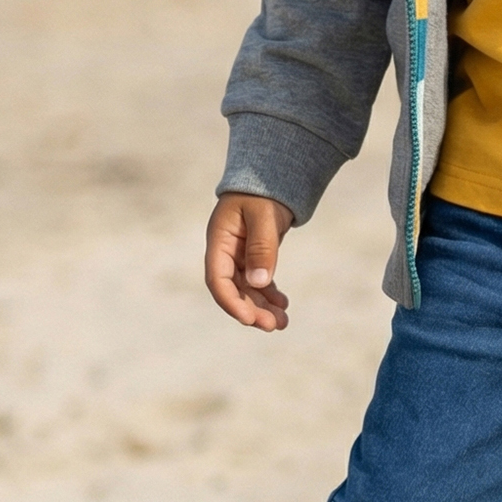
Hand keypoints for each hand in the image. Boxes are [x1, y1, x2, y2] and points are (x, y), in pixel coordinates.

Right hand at [205, 195, 294, 329]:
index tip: (249, 319)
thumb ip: (262, 247)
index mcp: (219, 241)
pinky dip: (269, 295)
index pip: (218, 279)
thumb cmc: (263, 191)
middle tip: (274, 326)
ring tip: (282, 323)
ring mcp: (238, 256)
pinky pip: (258, 282)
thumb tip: (260, 283)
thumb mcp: (263, 215)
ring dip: (262, 308)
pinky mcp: (253, 257)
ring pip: (246, 290)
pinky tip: (282, 305)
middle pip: (233, 290)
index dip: (231, 302)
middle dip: (251, 311)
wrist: (271, 176)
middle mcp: (225, 252)